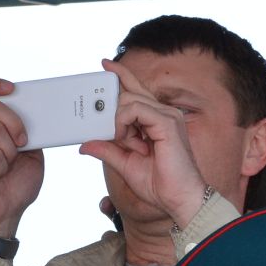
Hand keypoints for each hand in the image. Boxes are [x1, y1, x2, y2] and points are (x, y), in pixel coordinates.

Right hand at [0, 79, 44, 238]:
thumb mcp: (32, 153)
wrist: (5, 213)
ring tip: (5, 167)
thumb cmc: (16, 185)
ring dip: (10, 151)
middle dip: (16, 123)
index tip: (11, 87)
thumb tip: (35, 112)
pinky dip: (1, 166)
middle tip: (23, 144)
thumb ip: (29, 131)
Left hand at [80, 58, 210, 227]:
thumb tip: (85, 144)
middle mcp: (164, 113)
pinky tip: (125, 138)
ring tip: (123, 142)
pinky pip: (135, 109)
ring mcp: (167, 116)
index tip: (105, 66)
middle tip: (107, 126)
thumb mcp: (125, 165)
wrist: (179, 199)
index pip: (136, 90)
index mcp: (156, 120)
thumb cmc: (160, 185)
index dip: (121, 75)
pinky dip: (123, 123)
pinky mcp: (167, 122)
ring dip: (118, 122)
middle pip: (129, 92)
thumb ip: (107, 150)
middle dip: (111, 108)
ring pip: (129, 100)